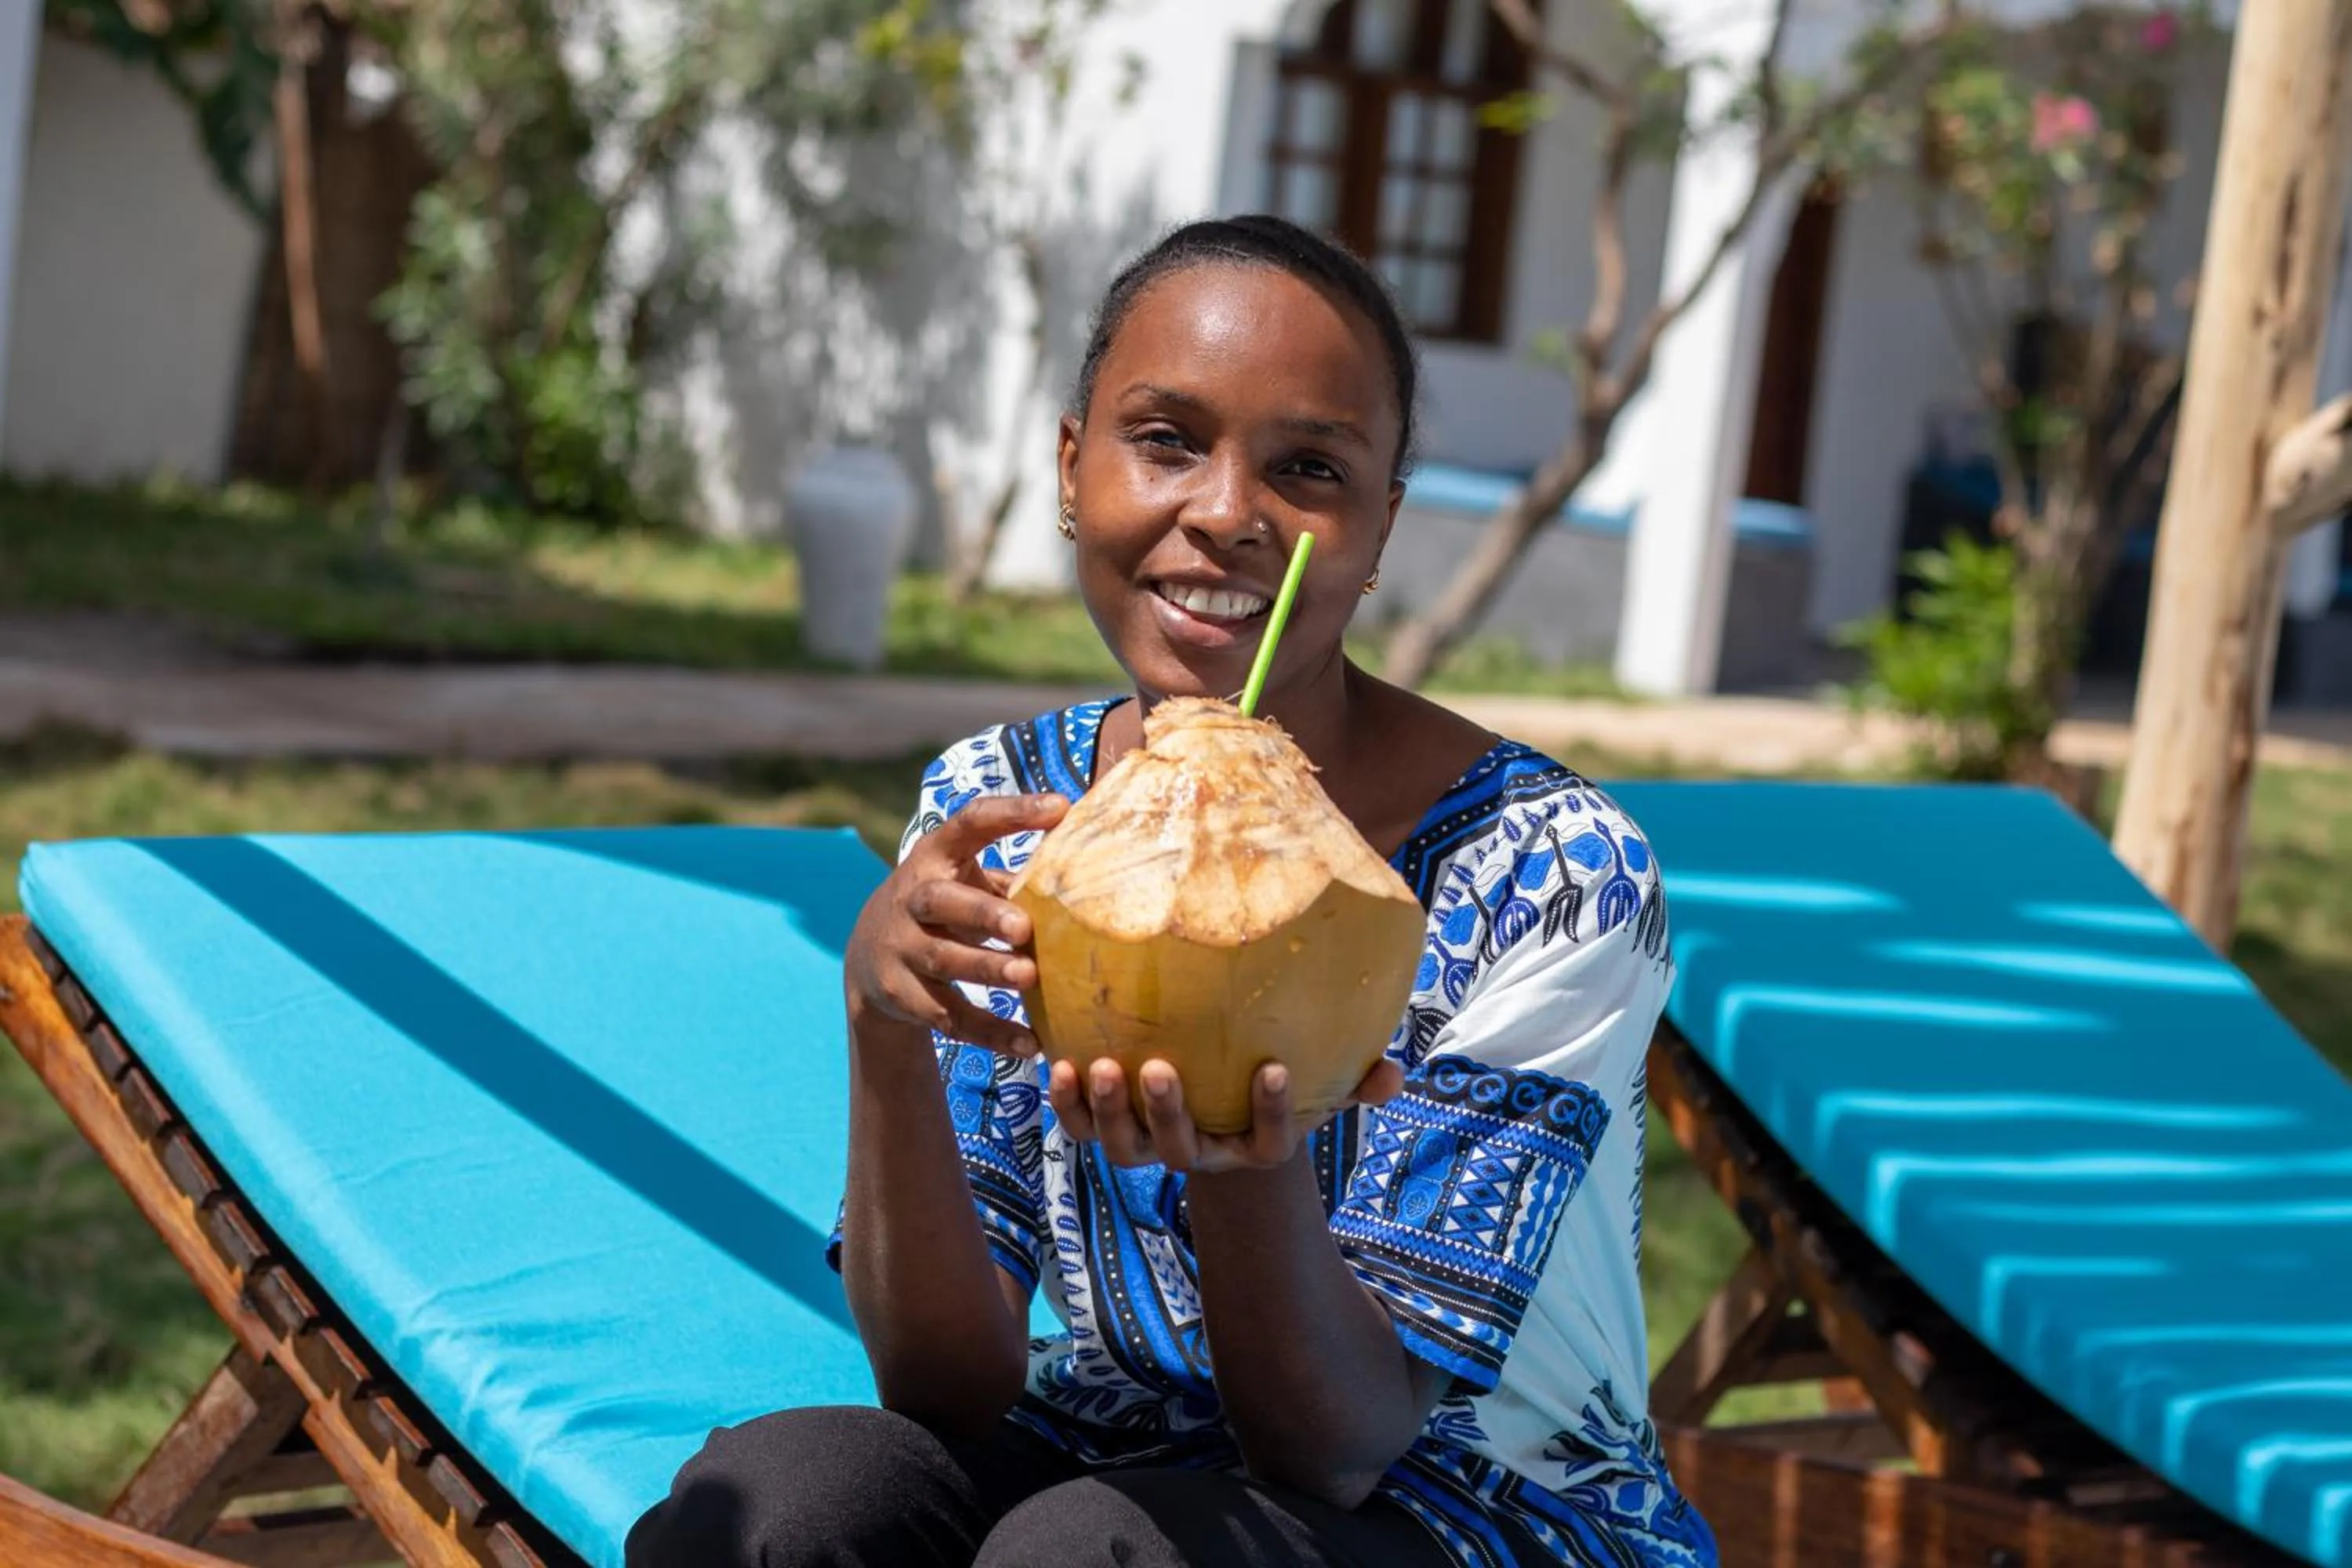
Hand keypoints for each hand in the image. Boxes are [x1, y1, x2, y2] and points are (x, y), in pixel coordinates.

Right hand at [844, 792, 1067, 1057]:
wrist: (868, 961)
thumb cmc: (941, 908)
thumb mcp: (961, 880)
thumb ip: (1009, 877)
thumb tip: (1085, 864)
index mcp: (935, 857)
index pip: (970, 823)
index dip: (1012, 812)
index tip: (1060, 808)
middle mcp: (912, 899)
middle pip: (943, 901)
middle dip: (982, 913)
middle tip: (1024, 927)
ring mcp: (901, 949)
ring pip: (944, 961)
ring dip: (987, 970)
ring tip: (1029, 979)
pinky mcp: (903, 995)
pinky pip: (949, 1017)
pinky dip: (990, 1032)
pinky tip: (1029, 1044)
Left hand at [1050, 1055, 1405, 1173]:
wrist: (1221, 1103)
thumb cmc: (1271, 1082)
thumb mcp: (1321, 1082)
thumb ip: (1357, 1080)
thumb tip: (1396, 1074)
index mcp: (1255, 1147)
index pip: (1271, 1142)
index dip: (1273, 1113)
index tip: (1274, 1069)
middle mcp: (1201, 1154)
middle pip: (1181, 1151)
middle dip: (1168, 1113)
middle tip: (1158, 1069)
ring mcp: (1152, 1146)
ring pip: (1125, 1149)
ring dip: (1109, 1111)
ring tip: (1100, 1065)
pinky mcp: (1110, 1128)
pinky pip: (1083, 1129)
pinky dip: (1067, 1104)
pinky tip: (1059, 1062)